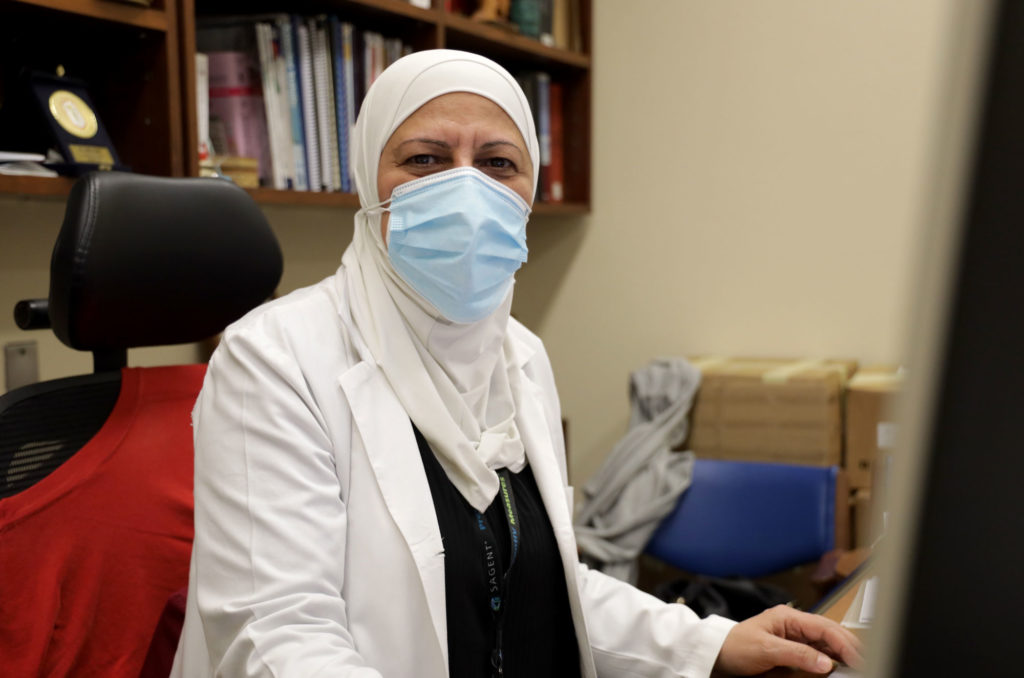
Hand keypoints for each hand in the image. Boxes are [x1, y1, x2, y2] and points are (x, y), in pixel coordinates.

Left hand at [713, 605, 862, 675]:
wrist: (718, 654)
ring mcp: (794, 636)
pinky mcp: (792, 649)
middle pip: (829, 633)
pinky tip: (840, 665)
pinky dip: (831, 659)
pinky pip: (817, 652)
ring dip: (842, 653)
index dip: (844, 643)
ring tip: (858, 664)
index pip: (824, 628)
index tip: (859, 659)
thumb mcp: (766, 650)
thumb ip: (798, 654)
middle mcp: (794, 624)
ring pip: (826, 643)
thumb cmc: (736, 646)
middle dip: (849, 646)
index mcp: (789, 617)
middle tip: (866, 662)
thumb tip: (827, 663)